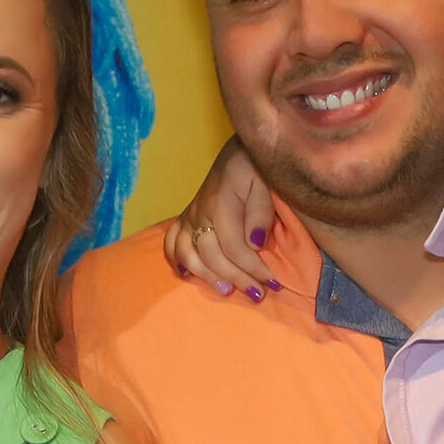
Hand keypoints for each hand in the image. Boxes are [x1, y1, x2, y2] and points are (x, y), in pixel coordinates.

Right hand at [162, 136, 276, 300]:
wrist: (239, 150)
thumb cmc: (255, 166)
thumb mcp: (265, 181)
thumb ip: (261, 211)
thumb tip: (255, 243)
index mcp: (220, 204)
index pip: (234, 247)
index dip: (252, 268)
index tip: (272, 282)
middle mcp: (200, 212)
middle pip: (212, 256)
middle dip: (236, 278)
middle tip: (257, 293)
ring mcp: (190, 216)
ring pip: (188, 254)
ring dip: (206, 276)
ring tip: (227, 290)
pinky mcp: (186, 218)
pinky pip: (171, 242)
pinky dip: (177, 260)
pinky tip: (187, 275)